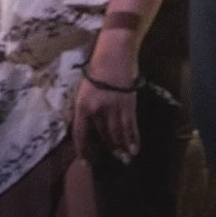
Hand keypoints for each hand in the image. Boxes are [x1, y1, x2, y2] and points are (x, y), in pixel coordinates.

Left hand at [73, 30, 138, 164]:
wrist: (114, 55)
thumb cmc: (96, 70)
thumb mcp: (82, 89)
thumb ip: (82, 108)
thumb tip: (84, 126)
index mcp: (82, 105)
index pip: (80, 133)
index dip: (82, 149)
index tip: (85, 161)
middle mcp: (97, 110)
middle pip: (103, 136)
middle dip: (109, 149)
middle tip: (114, 160)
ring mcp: (114, 109)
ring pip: (118, 135)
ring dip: (122, 148)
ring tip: (125, 158)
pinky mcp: (128, 106)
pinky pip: (131, 127)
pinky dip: (134, 139)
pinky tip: (135, 148)